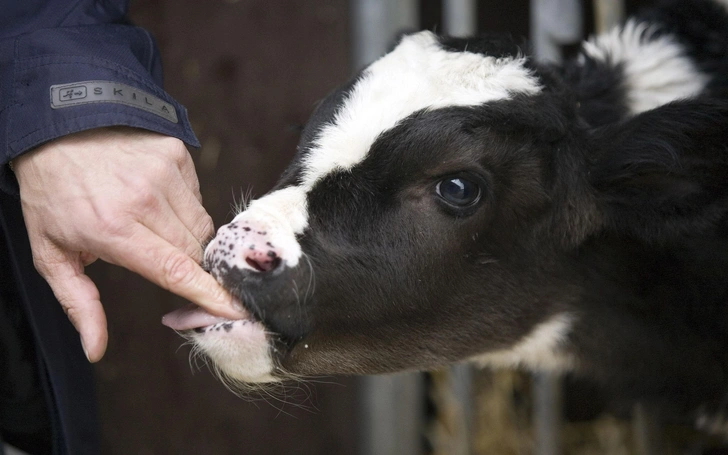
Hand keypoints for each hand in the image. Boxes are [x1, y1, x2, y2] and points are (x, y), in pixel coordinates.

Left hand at [13, 127, 242, 361]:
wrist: (56, 127)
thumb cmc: (52, 194)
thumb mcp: (51, 253)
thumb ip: (78, 303)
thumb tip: (95, 349)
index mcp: (112, 229)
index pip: (175, 269)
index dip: (207, 292)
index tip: (233, 308)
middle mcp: (145, 200)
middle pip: (195, 251)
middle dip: (188, 266)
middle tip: (165, 262)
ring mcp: (164, 172)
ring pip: (202, 225)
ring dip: (187, 237)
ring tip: (152, 227)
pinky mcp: (177, 154)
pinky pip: (197, 197)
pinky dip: (184, 207)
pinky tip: (156, 199)